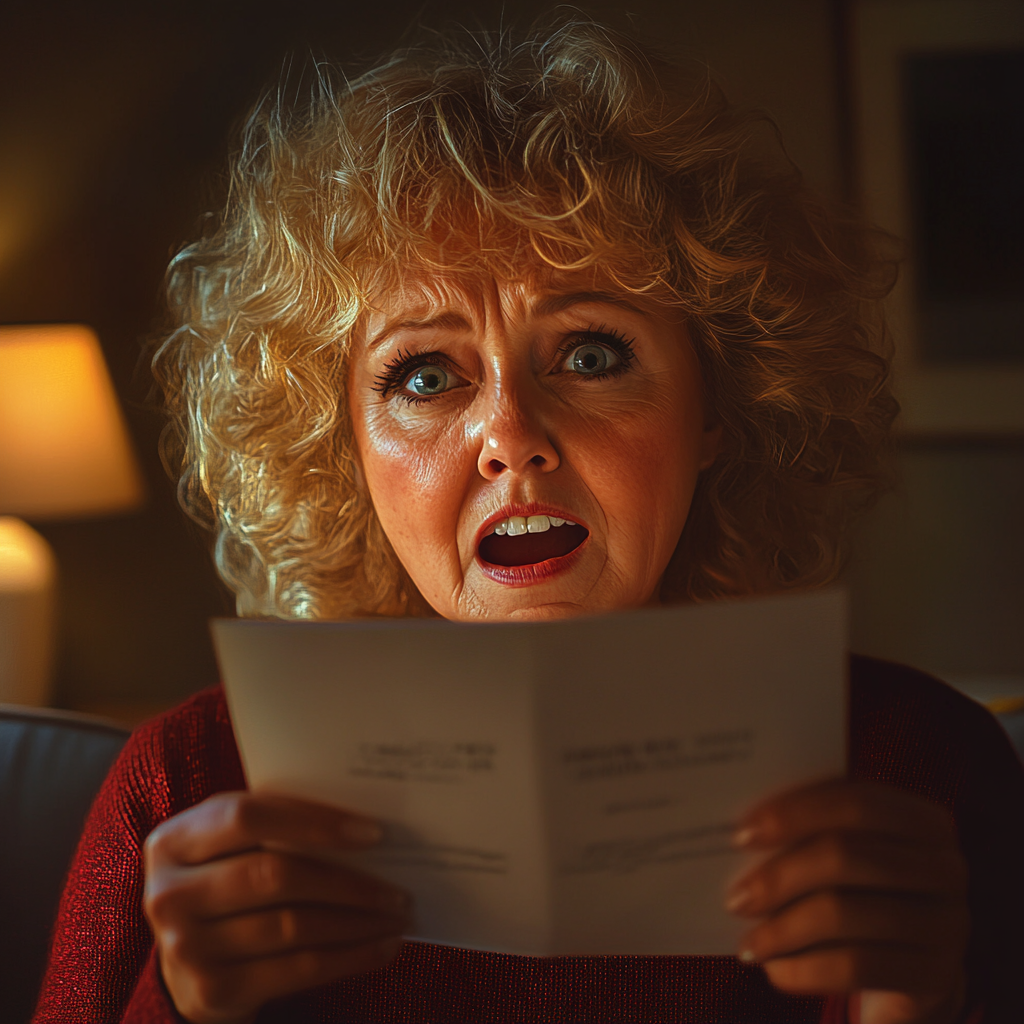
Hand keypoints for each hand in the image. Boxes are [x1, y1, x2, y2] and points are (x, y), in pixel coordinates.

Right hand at [144, 791, 410, 1023]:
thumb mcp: (232, 844)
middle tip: (398, 888)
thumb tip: (364, 828)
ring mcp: (185, 947)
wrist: (186, 961)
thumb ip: (275, 825)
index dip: (314, 822)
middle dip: (348, 882)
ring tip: (397, 916)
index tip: (373, 834)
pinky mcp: (212, 992)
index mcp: (174, 840)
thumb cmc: (227, 878)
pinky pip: (297, 970)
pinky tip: (380, 948)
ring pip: (292, 926)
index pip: (248, 817)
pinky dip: (349, 958)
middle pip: (274, 876)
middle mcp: (168, 894)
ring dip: (357, 922)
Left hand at [725, 780, 969, 1023]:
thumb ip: (809, 833)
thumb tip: (743, 832)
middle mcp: (946, 866)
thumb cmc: (859, 893)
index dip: (794, 814)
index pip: (854, 802)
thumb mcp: (845, 855)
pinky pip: (857, 967)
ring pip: (846, 914)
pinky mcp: (938, 975)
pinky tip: (775, 971)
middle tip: (736, 899)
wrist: (907, 967)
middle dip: (780, 876)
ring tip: (748, 944)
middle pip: (846, 855)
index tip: (741, 835)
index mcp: (922, 819)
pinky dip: (805, 969)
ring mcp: (949, 922)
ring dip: (783, 930)